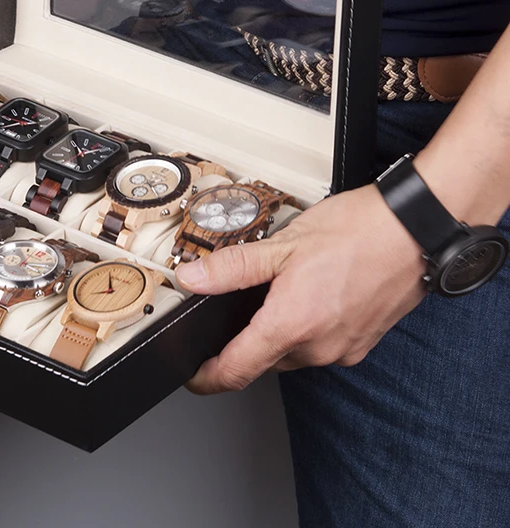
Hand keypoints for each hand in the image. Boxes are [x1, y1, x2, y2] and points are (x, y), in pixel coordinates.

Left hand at [175, 184, 427, 393]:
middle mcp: (318, 347)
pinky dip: (305, 328)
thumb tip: (192, 279)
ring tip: (278, 292)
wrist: (415, 229)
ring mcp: (343, 348)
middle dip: (244, 340)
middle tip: (236, 307)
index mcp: (292, 325)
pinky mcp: (362, 343)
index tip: (192, 376)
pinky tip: (309, 295)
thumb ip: (232, 267)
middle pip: (263, 359)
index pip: (236, 371)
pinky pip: (320, 346)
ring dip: (278, 331)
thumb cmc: (356, 232)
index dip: (207, 378)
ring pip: (292, 352)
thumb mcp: (283, 244)